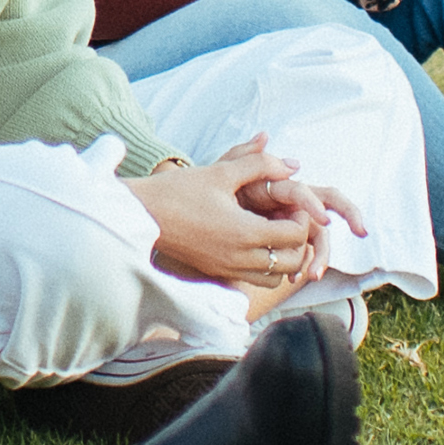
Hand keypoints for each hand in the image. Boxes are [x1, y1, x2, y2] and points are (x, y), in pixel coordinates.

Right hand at [134, 139, 340, 297]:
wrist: (141, 214)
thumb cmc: (179, 190)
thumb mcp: (222, 171)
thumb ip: (260, 164)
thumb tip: (292, 165)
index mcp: (244, 232)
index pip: (295, 235)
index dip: (301, 218)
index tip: (291, 203)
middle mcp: (239, 257)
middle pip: (291, 261)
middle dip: (297, 240)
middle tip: (287, 218)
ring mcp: (228, 270)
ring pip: (275, 277)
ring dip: (283, 258)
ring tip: (273, 233)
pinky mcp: (217, 274)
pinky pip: (254, 280)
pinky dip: (264, 267)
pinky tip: (254, 243)